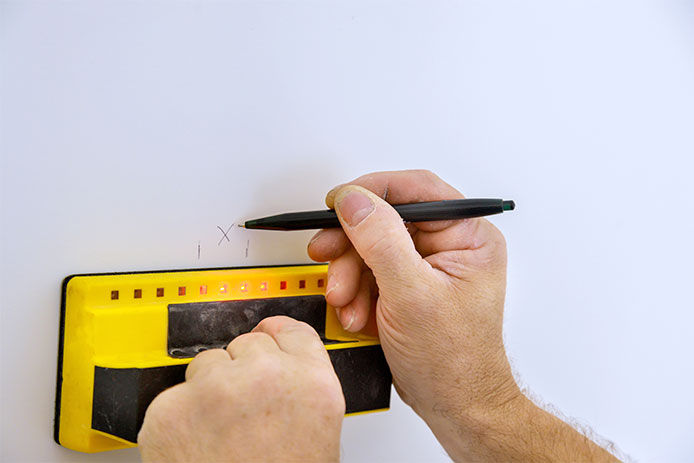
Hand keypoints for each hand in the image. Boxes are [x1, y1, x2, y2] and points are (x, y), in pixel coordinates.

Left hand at [138, 316, 344, 462]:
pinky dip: (178, 418)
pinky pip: (173, 396)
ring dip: (208, 393)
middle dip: (241, 372)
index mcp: (310, 383)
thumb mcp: (319, 433)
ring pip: (206, 365)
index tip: (265, 335)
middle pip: (246, 344)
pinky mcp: (170, 409)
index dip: (275, 336)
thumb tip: (284, 364)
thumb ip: (304, 388)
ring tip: (219, 436)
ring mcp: (214, 390)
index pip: (290, 330)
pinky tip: (196, 446)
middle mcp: (264, 376)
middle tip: (243, 414)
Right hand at [308, 170, 616, 461]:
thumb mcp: (412, 295)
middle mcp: (450, 246)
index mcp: (468, 236)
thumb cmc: (454, 360)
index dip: (371, 191)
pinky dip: (355, 292)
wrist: (453, 406)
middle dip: (353, 246)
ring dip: (350, 275)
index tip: (338, 202)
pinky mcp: (408, 287)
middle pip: (386, 220)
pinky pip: (370, 273)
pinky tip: (356, 314)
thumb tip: (354, 200)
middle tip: (329, 257)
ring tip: (346, 302)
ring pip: (372, 248)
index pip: (416, 190)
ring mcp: (427, 267)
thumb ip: (381, 241)